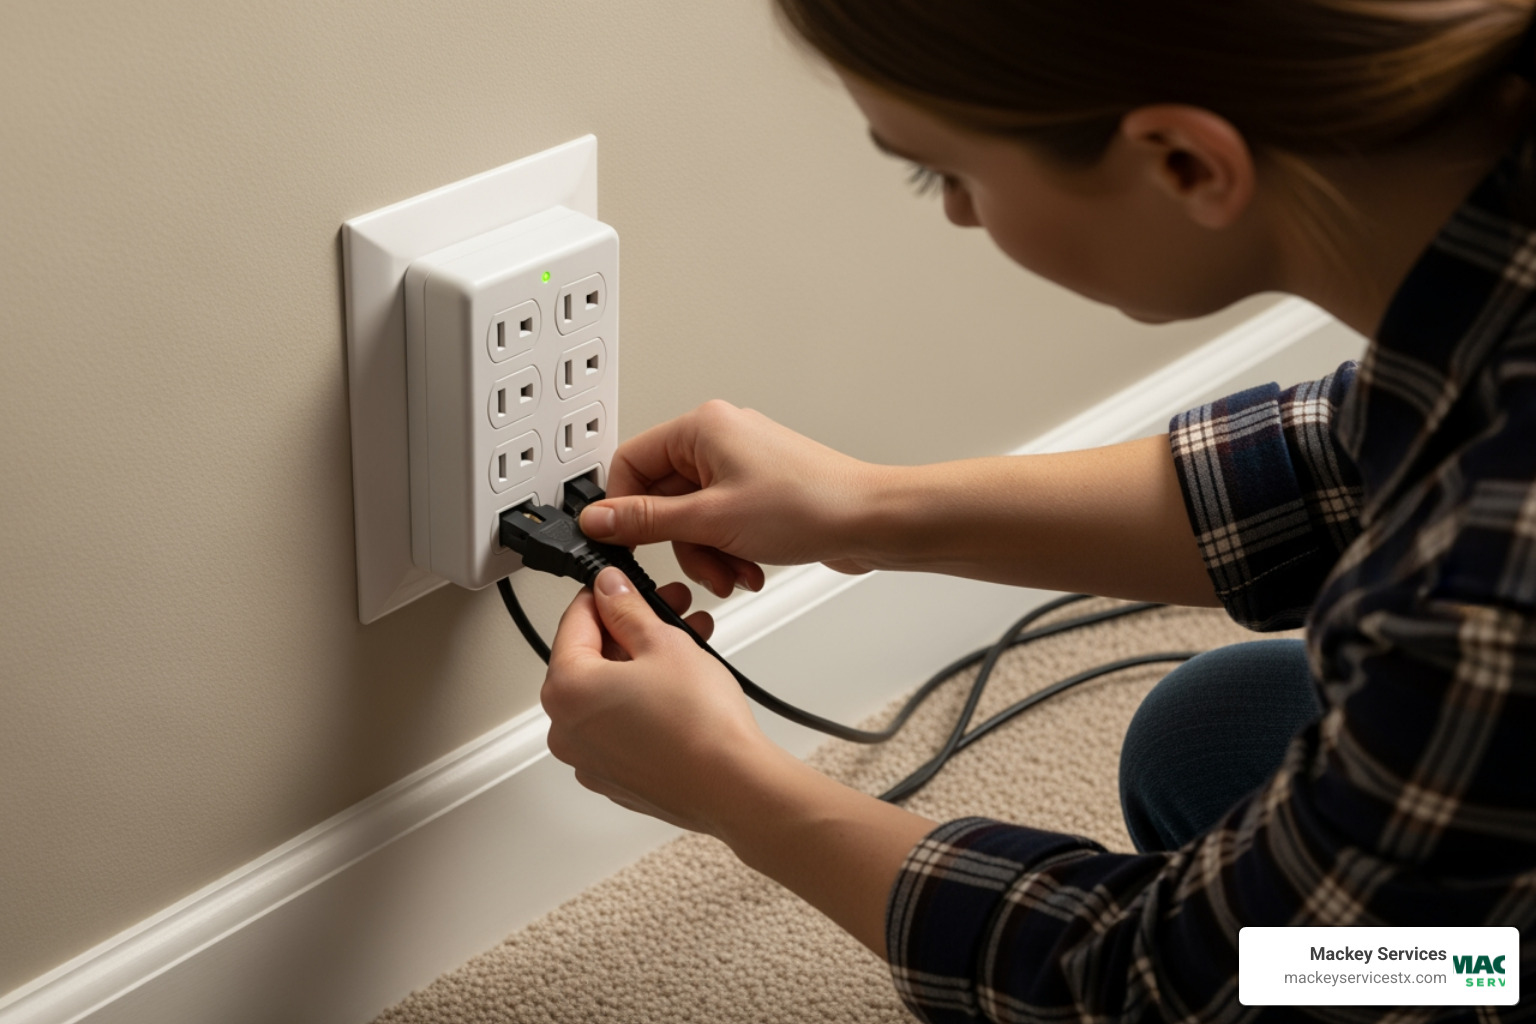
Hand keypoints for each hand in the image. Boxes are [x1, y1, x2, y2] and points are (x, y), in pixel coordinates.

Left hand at [541, 567, 794, 835]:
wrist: (734, 787)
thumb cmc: (699, 724)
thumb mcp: (663, 642)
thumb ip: (628, 609)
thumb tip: (610, 590)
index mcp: (566, 690)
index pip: (574, 621)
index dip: (607, 596)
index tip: (628, 588)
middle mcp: (567, 730)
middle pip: (591, 660)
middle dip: (632, 631)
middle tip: (669, 612)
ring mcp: (591, 760)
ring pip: (609, 694)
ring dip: (643, 665)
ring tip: (689, 645)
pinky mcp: (618, 779)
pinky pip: (622, 728)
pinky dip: (644, 704)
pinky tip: (680, 690)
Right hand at [576, 400, 879, 597]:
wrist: (870, 522)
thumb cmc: (810, 505)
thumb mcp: (711, 519)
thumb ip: (646, 521)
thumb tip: (599, 519)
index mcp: (702, 428)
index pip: (630, 462)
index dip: (623, 508)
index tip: (623, 543)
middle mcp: (720, 440)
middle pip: (663, 498)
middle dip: (682, 543)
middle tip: (702, 564)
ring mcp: (741, 467)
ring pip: (692, 518)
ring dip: (708, 554)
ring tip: (734, 573)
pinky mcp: (760, 493)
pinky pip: (721, 525)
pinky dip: (729, 551)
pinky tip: (750, 568)